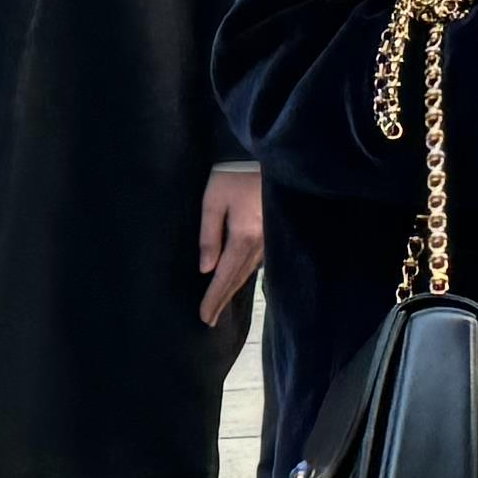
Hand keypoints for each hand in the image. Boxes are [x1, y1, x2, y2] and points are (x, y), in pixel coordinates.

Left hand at [196, 169, 264, 325]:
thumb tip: (206, 269)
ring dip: (233, 289)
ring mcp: (270, 240)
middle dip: (222, 299)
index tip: (204, 317)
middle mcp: (260, 244)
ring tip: (220, 304)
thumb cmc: (232, 176)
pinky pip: (257, 262)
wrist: (266, 158)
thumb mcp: (213, 202)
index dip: (213, 298)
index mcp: (243, 237)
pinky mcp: (273, 233)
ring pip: (249, 272)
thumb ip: (208, 235)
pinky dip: (244, 275)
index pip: (225, 275)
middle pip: (238, 278)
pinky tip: (237, 279)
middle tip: (210, 319)